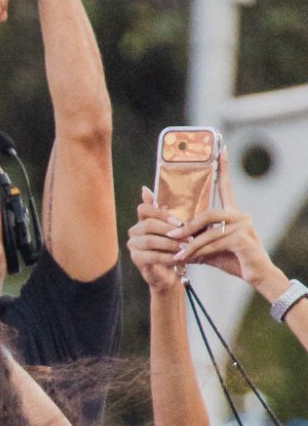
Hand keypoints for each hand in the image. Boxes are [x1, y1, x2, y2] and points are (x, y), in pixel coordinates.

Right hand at [127, 186, 181, 294]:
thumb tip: (145, 189)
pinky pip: (152, 256)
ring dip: (170, 243)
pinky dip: (168, 257)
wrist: (167, 274)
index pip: (143, 209)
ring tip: (186, 246)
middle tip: (188, 235)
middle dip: (169, 229)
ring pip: (150, 240)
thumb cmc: (171, 248)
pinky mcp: (136, 259)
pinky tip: (180, 258)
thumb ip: (165, 212)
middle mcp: (134, 232)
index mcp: (142, 221)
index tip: (179, 222)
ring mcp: (133, 246)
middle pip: (148, 224)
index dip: (160, 213)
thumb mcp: (172, 229)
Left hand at [170, 153, 288, 297]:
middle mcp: (240, 215)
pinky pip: (213, 241)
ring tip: (177, 252)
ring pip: (208, 230)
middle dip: (187, 226)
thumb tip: (171, 235)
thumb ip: (193, 238)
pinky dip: (198, 250)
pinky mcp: (243, 237)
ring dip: (190, 242)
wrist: (255, 275)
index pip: (225, 187)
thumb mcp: (208, 246)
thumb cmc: (232, 259)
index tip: (221, 149)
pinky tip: (189, 258)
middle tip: (170, 235)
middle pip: (207, 214)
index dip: (223, 168)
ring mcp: (244, 225)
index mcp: (233, 213)